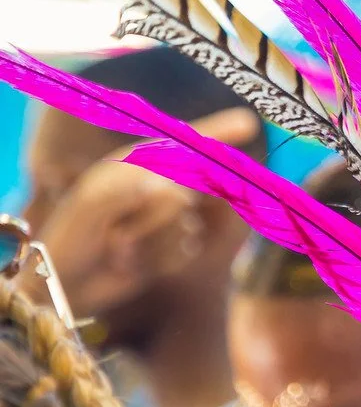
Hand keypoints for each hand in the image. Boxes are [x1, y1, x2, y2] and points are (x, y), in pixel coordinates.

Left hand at [29, 107, 262, 321]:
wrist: (66, 283)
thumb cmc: (71, 237)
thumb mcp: (91, 205)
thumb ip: (128, 190)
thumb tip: (167, 190)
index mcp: (132, 165)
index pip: (180, 145)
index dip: (216, 132)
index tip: (248, 122)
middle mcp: (154, 187)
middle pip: (185, 192)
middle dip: (152, 219)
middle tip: (115, 238)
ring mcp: (165, 218)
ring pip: (184, 226)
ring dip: (147, 242)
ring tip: (116, 249)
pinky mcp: (173, 247)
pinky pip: (185, 250)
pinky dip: (155, 261)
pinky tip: (131, 264)